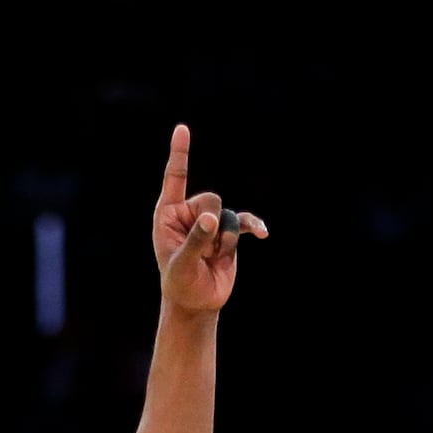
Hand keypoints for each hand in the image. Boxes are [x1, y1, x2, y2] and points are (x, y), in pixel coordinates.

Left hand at [151, 125, 265, 314]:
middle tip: (202, 254)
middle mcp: (190, 213)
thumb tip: (213, 219)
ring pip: (230, 215)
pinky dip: (253, 227)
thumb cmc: (180, 283)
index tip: (182, 129)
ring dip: (225, 240)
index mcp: (169, 213)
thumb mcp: (182, 263)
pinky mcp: (229, 234)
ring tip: (212, 259)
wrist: (197, 303)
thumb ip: (196, 239)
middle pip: (212, 199)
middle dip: (212, 226)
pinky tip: (263, 234)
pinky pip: (245, 223)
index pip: (176, 177)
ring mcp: (212, 222)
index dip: (180, 153)